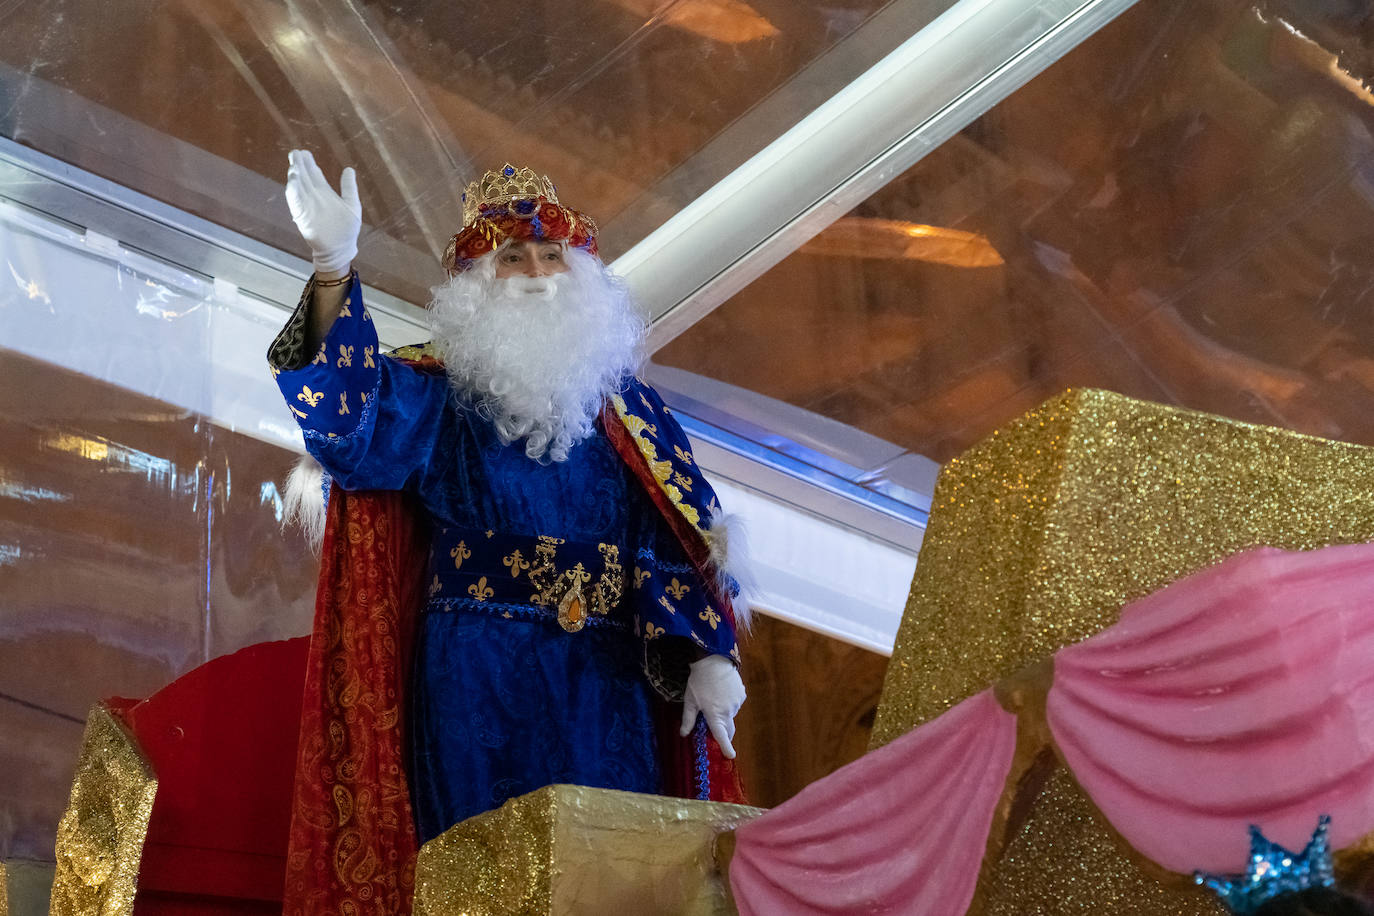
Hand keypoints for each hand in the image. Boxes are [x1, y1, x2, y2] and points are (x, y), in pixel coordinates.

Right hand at [286, 149, 361, 275]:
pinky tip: (292, 181)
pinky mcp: (303, 217)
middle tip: (294, 152)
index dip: (309, 163)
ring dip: (295, 176)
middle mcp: (314, 197)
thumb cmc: (346, 229)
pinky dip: (293, 192)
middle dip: (299, 165)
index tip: (304, 152)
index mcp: (325, 193)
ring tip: (294, 165)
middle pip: (304, 178)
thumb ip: (349, 188)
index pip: (314, 175)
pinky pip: (296, 202)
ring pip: (299, 188)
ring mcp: (307, 206)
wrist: (340, 249)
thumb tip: (349, 169)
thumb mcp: (352, 205)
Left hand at [680, 654, 745, 758]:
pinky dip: (729, 702)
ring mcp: (737, 703)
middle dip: (724, 732)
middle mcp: (728, 711)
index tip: (731, 756)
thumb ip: (688, 719)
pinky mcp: (742, 694)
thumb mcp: (690, 700)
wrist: (714, 659)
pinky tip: (722, 691)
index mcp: (714, 714)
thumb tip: (683, 734)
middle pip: (729, 728)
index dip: (726, 747)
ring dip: (724, 713)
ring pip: (731, 714)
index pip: (721, 736)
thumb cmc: (699, 680)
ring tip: (714, 698)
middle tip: (714, 725)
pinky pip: (735, 704)